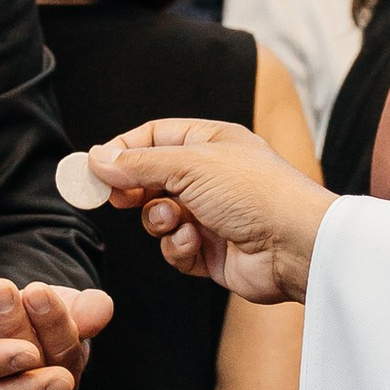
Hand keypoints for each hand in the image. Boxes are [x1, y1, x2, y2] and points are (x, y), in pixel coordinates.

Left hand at [0, 277, 113, 386]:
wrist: (8, 327)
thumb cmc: (40, 317)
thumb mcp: (67, 308)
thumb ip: (85, 310)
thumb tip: (102, 307)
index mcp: (64, 377)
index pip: (62, 351)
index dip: (50, 320)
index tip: (36, 290)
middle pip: (23, 363)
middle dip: (10, 323)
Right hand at [92, 120, 330, 303]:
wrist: (295, 246)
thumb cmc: (254, 193)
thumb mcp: (191, 165)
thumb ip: (140, 163)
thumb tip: (98, 158)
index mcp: (212, 142)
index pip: (155, 137)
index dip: (123, 150)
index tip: (94, 168)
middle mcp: (212, 176)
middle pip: (152, 178)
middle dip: (134, 189)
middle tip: (116, 199)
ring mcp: (212, 215)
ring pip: (160, 216)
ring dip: (160, 221)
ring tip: (174, 221)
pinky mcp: (212, 251)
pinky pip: (176, 247)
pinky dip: (179, 247)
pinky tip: (195, 243)